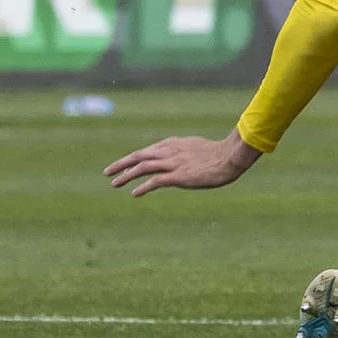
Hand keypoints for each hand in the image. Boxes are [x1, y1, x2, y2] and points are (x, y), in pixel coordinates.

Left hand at [106, 130, 262, 196]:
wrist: (230, 157)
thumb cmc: (219, 153)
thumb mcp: (198, 147)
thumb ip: (185, 150)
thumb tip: (180, 155)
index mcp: (174, 144)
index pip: (148, 150)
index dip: (133, 158)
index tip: (124, 165)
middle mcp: (170, 152)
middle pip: (139, 156)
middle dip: (121, 164)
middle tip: (107, 172)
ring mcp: (173, 163)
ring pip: (142, 167)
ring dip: (126, 175)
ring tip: (113, 183)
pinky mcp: (178, 176)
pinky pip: (155, 181)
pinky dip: (142, 187)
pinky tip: (133, 193)